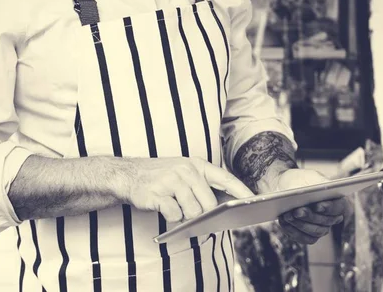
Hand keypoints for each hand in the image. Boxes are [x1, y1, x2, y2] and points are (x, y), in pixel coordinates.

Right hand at [123, 157, 253, 222]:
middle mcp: (186, 170)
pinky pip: (175, 215)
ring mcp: (171, 181)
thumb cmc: (162, 178)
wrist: (129, 175)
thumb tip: (225, 209)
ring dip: (187, 216)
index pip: (224, 178)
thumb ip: (203, 186)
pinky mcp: (157, 194)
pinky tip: (165, 208)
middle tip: (196, 214)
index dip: (240, 190)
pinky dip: (173, 217)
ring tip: (176, 207)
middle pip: (209, 203)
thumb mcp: (184, 173)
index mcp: (196, 164)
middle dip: (206, 214)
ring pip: (193, 212)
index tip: (253, 200)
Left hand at [274, 169, 346, 244]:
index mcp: (337, 200)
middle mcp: (331, 217)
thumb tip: (320, 190)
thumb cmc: (301, 179)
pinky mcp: (307, 235)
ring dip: (299, 224)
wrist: (285, 186)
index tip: (318, 206)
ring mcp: (320, 228)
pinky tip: (283, 221)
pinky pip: (303, 238)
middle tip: (297, 211)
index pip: (340, 207)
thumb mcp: (311, 175)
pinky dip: (292, 230)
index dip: (330, 208)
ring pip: (314, 232)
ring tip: (287, 215)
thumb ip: (318, 182)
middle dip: (309, 217)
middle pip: (325, 222)